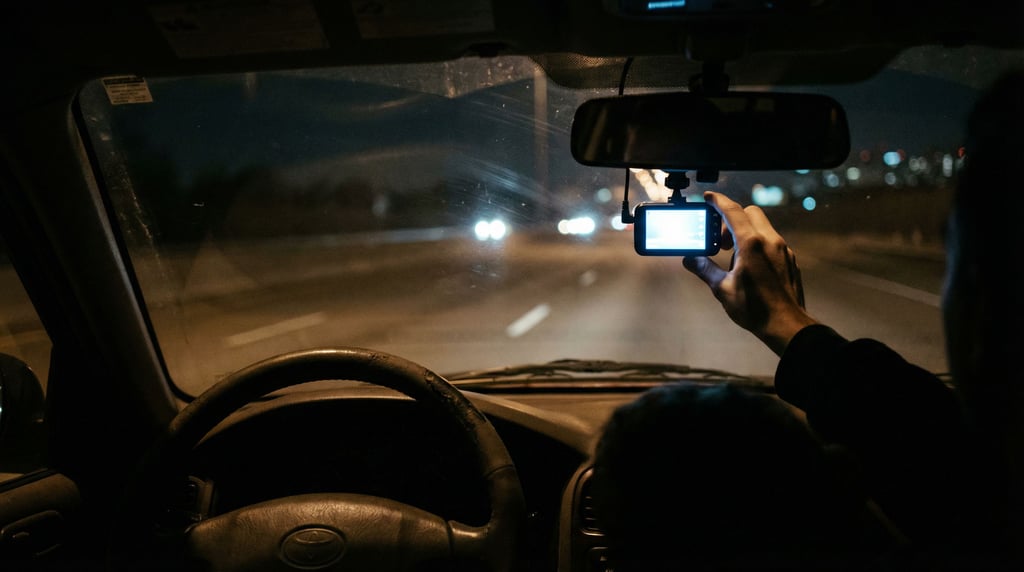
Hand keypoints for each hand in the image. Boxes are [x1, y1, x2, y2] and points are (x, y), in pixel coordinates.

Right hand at [682, 191, 816, 355]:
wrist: (787, 325)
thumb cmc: (755, 309)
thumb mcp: (722, 289)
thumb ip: (704, 269)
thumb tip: (690, 259)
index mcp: (751, 244)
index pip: (732, 211)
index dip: (718, 201)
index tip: (708, 197)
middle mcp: (770, 241)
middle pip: (749, 212)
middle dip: (732, 219)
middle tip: (720, 240)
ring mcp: (783, 249)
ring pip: (762, 226)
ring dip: (745, 231)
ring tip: (733, 256)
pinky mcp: (789, 259)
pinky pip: (771, 240)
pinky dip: (757, 243)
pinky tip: (749, 265)